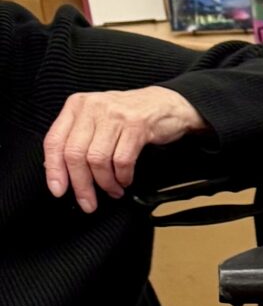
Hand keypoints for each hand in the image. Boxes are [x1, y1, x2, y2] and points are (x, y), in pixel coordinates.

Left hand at [43, 85, 203, 212]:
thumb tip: (61, 171)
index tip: (58, 190)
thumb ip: (78, 139)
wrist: (165, 104)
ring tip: (112, 190)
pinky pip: (122, 161)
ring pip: (97, 160)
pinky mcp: (136, 125)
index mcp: (77, 106)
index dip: (54, 170)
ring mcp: (114, 116)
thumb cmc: (129, 115)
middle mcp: (92, 108)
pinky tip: (125, 180)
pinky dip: (122, 177)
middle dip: (81, 185)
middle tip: (88, 201)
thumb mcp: (97, 120)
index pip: (54, 141)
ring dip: (105, 183)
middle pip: (75, 154)